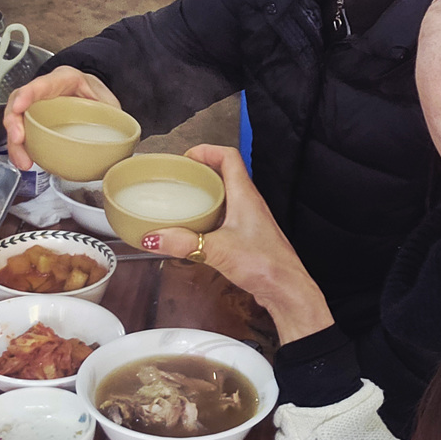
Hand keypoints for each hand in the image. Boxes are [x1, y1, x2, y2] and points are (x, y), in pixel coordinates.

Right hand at [4, 67, 120, 170]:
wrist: (96, 97)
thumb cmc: (98, 96)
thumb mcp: (109, 103)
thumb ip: (113, 118)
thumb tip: (124, 145)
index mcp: (65, 79)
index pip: (43, 83)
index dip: (28, 94)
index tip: (20, 107)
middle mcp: (46, 91)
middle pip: (20, 102)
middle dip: (15, 122)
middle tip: (19, 140)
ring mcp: (38, 107)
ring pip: (17, 121)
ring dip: (16, 143)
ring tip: (24, 160)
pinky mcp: (35, 122)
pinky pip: (23, 134)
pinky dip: (21, 149)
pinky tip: (26, 161)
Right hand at [141, 144, 333, 344]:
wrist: (286, 289)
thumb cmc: (264, 264)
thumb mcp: (216, 250)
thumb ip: (183, 243)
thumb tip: (153, 237)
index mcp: (245, 195)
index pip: (229, 157)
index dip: (208, 150)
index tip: (186, 156)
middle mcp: (250, 203)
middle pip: (226, 174)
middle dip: (202, 171)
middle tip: (180, 177)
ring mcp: (251, 219)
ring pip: (227, 195)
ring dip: (207, 193)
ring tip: (184, 199)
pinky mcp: (249, 236)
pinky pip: (228, 215)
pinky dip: (211, 214)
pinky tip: (197, 229)